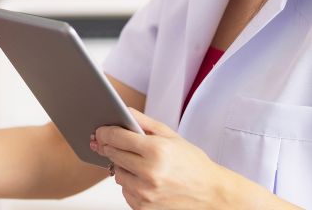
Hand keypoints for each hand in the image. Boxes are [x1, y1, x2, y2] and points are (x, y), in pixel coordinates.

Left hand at [92, 108, 228, 208]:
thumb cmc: (193, 163)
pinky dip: (130, 183)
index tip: (100, 130)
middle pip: (113, 155)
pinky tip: (144, 179)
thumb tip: (123, 111)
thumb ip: (144, 122)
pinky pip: (124, 191)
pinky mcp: (143, 207)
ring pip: (117, 174)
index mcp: (157, 150)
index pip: (117, 137)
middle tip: (113, 143)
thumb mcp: (171, 136)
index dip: (105, 132)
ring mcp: (145, 193)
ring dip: (122, 167)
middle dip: (111, 147)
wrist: (210, 193)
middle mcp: (149, 173)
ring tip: (140, 164)